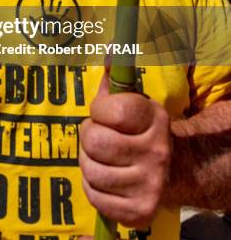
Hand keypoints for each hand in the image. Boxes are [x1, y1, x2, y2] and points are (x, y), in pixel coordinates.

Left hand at [79, 73, 170, 229]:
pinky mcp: (140, 211)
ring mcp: (150, 184)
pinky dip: (92, 187)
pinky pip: (94, 196)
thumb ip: (116, 78)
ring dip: (87, 162)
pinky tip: (105, 178)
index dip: (98, 109)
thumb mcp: (133, 101)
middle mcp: (157, 152)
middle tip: (98, 136)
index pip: (113, 109)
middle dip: (89, 136)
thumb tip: (109, 50)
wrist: (174, 170)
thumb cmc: (140, 129)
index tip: (102, 112)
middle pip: (95, 141)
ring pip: (91, 170)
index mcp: (155, 119)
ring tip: (100, 157)